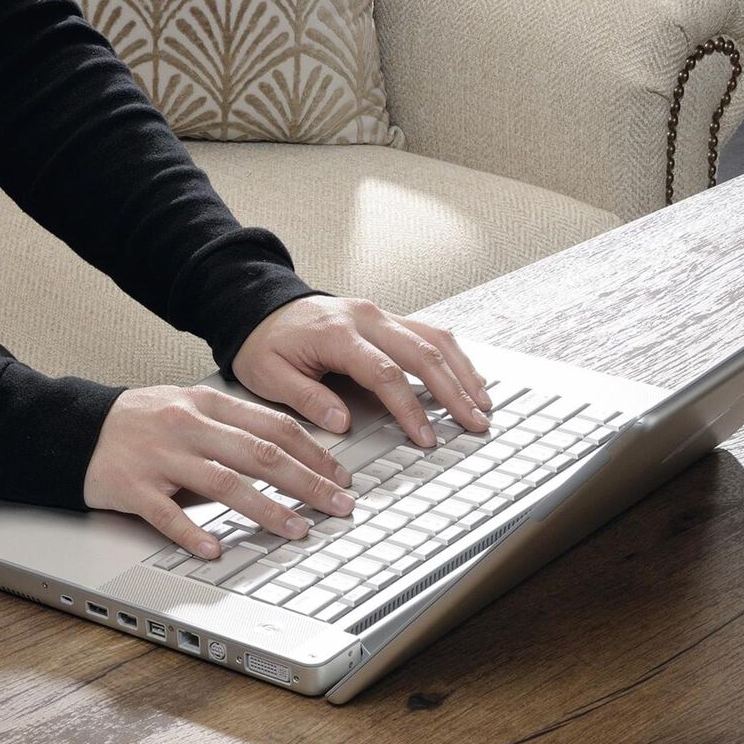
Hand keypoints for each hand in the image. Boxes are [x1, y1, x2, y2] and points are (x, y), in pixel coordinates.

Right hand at [84, 385, 356, 558]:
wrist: (76, 428)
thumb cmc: (141, 422)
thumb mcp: (189, 406)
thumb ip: (233, 424)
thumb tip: (289, 450)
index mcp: (206, 404)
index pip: (273, 426)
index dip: (313, 453)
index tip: (340, 476)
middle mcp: (188, 427)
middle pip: (259, 454)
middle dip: (307, 482)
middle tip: (338, 505)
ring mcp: (160, 457)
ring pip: (223, 484)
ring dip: (266, 509)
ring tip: (297, 529)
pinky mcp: (132, 487)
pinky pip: (166, 514)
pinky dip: (192, 533)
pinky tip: (215, 549)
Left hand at [231, 295, 492, 445]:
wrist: (259, 308)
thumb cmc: (264, 343)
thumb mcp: (269, 376)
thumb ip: (305, 398)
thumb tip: (340, 422)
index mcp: (337, 334)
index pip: (384, 373)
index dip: (409, 408)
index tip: (424, 436)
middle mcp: (365, 319)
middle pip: (422, 353)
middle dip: (453, 392)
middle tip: (474, 423)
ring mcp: (379, 315)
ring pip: (433, 339)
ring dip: (462, 372)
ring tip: (483, 404)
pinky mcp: (385, 318)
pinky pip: (428, 333)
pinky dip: (453, 356)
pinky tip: (467, 378)